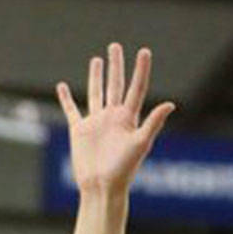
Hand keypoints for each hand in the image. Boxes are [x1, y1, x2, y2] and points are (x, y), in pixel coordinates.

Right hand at [56, 43, 174, 193]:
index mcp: (129, 118)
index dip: (141, 69)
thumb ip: (153, 123)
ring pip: (96, 93)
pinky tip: (62, 87)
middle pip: (115, 84)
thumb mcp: (140, 144)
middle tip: (115, 45)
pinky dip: (65, 99)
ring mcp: (96, 122)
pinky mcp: (79, 131)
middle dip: (116, 65)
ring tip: (97, 59)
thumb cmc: (123, 169)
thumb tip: (170, 104)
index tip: (144, 51)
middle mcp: (113, 117)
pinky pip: (72, 110)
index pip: (136, 88)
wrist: (101, 187)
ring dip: (96, 76)